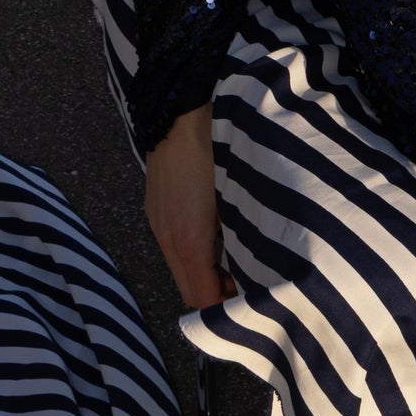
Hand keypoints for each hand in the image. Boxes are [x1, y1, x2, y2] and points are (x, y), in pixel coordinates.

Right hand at [144, 103, 235, 310]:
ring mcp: (157, 222)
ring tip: (237, 254)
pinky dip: (194, 250)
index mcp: (188, 239)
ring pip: (180, 266)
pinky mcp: (155, 208)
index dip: (227, 304)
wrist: (182, 111)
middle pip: (188, 288)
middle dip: (217, 292)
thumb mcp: (239, 196)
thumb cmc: (219, 150)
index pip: (201, 297)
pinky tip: (216, 231)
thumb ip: (245, 236)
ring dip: (206, 269)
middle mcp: (166, 236)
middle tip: (250, 278)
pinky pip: (173, 244)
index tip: (254, 295)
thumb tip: (260, 263)